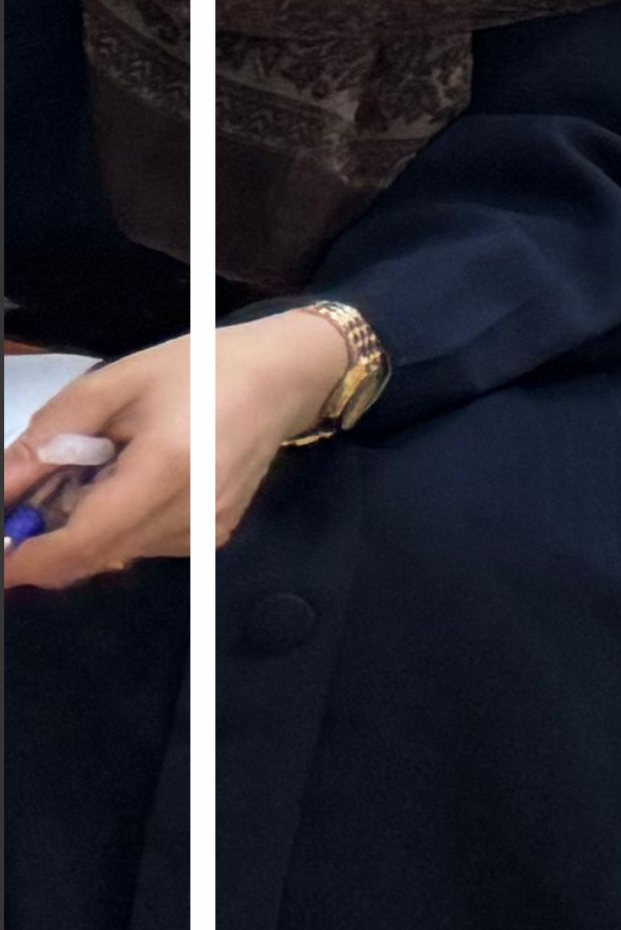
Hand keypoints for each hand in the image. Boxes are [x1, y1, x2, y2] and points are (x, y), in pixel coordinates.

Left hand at [3, 307, 352, 586]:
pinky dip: (116, 526)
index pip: (80, 543)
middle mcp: (191, 514)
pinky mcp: (212, 537)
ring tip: (99, 473)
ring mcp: (206, 532)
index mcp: (167, 469)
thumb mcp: (111, 386)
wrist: (283, 377)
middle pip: (90, 557)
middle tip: (42, 490)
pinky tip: (132, 484)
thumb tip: (0, 490)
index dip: (24, 558)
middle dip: (47, 538)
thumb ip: (47, 441)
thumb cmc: (197, 370)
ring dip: (82, 529)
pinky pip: (140, 547)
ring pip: (111, 555)